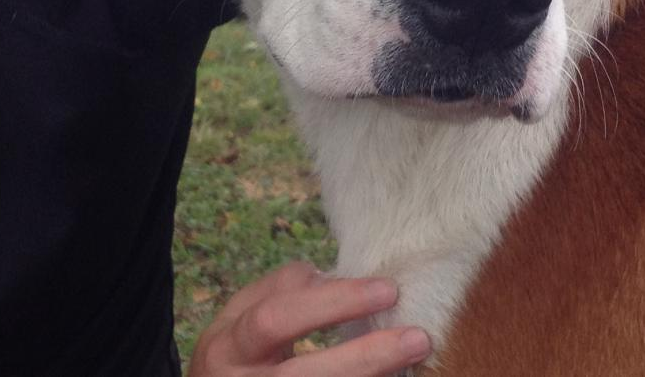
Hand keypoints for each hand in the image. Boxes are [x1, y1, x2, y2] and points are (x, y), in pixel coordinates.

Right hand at [189, 261, 430, 375]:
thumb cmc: (242, 349)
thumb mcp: (245, 314)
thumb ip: (285, 288)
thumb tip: (334, 276)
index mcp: (227, 346)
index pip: (278, 318)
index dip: (333, 302)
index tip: (388, 290)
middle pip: (303, 375)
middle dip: (364, 356)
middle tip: (417, 337)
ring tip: (415, 355)